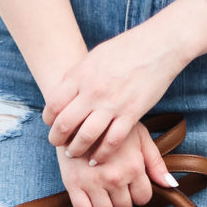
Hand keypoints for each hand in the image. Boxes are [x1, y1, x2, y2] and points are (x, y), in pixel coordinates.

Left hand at [42, 25, 185, 161]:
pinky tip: (96, 160)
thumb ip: (79, 77)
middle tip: (58, 144)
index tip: (51, 124)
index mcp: (81, 74)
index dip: (49, 119)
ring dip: (77, 149)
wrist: (157, 46)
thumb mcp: (94, 57)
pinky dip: (101, 155)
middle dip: (57, 139)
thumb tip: (64, 94)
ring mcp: (112, 104)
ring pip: (86, 136)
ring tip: (74, 154)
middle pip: (65, 123)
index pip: (54, 103)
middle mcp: (93, 90)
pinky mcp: (130, 114)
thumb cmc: (125, 50)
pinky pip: (111, 142)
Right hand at [55, 121, 177, 206]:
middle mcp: (115, 177)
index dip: (138, 194)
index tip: (131, 187)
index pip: (143, 198)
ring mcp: (93, 182)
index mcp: (133, 166)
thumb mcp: (139, 136)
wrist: (77, 113)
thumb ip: (156, 162)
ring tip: (105, 197)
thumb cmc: (111, 124)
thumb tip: (171, 185)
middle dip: (123, 200)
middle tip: (116, 189)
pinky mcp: (74, 185)